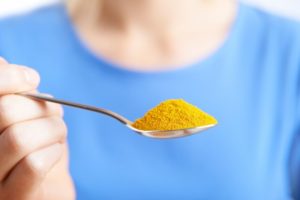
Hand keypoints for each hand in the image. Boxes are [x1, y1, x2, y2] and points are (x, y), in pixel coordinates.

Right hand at [0, 58, 74, 199]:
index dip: (8, 76)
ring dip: (54, 128)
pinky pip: (34, 164)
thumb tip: (8, 67)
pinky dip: (55, 151)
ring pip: (21, 138)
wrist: (45, 187)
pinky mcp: (13, 198)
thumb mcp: (22, 114)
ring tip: (58, 131)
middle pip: (6, 111)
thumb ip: (11, 91)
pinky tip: (56, 151)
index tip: (32, 78)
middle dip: (41, 106)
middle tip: (54, 112)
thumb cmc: (33, 144)